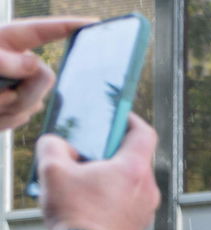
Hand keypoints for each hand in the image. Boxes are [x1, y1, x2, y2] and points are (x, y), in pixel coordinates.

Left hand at [0, 16, 84, 131]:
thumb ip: (6, 60)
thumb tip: (36, 67)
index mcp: (11, 39)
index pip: (50, 30)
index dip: (75, 27)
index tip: (98, 25)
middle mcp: (19, 63)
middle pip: (47, 79)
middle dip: (25, 91)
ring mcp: (16, 88)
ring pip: (33, 105)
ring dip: (4, 109)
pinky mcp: (9, 110)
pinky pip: (19, 121)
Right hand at [37, 115, 157, 229]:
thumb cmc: (76, 215)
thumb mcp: (52, 169)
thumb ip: (54, 145)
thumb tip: (61, 145)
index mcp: (134, 169)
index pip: (144, 133)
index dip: (130, 118)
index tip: (117, 114)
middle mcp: (148, 188)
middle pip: (135, 156)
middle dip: (111, 148)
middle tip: (89, 146)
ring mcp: (147, 208)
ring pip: (131, 179)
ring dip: (110, 172)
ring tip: (83, 175)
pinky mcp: (139, 223)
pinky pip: (129, 198)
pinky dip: (113, 191)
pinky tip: (89, 196)